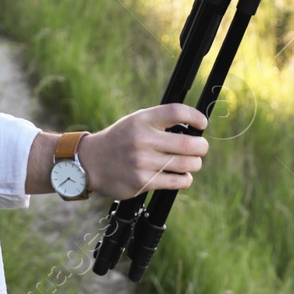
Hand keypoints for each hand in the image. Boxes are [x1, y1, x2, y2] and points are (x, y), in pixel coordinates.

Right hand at [76, 104, 207, 199]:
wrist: (92, 162)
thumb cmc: (120, 139)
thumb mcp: (136, 121)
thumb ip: (160, 121)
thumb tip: (194, 129)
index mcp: (142, 120)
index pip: (176, 112)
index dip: (195, 116)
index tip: (202, 123)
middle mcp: (142, 139)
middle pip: (188, 143)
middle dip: (201, 146)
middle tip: (201, 147)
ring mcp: (142, 162)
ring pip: (186, 164)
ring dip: (195, 164)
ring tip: (191, 162)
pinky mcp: (143, 182)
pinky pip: (177, 181)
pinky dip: (186, 179)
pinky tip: (182, 175)